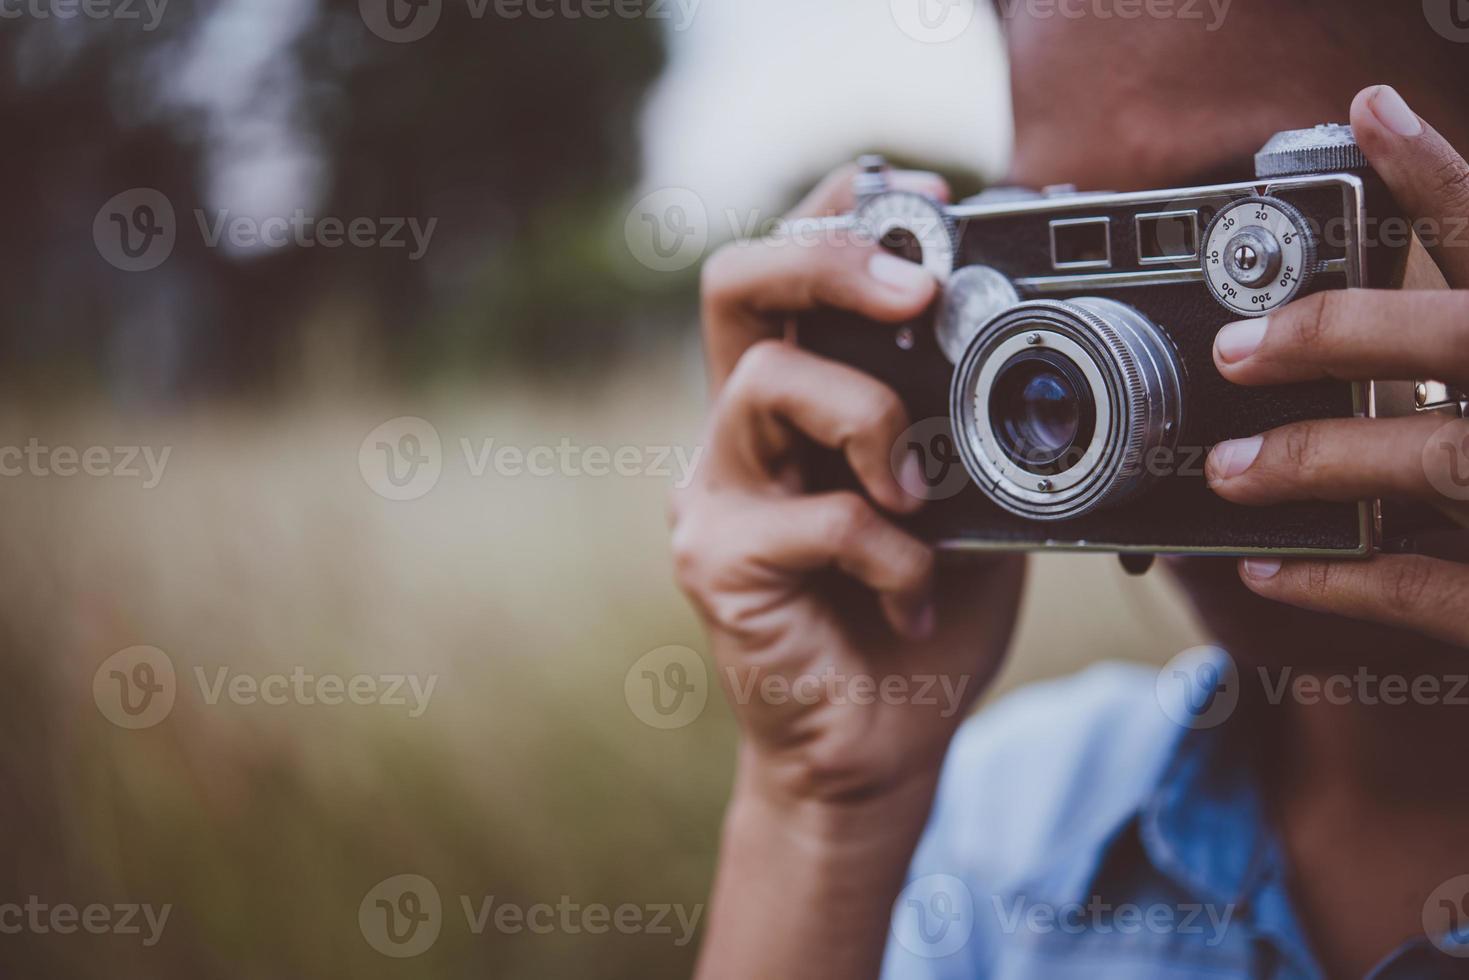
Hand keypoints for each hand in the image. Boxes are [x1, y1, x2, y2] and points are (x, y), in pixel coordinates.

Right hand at [672, 165, 1025, 809]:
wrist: (875, 745)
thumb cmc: (920, 615)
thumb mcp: (966, 499)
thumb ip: (968, 427)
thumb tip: (1038, 346)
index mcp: (798, 402)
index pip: (788, 272)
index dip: (839, 213)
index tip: (926, 197)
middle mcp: (741, 432)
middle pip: (736, 286)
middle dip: (828, 259)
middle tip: (914, 288)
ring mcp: (717, 493)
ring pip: (766, 386)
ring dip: (868, 419)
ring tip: (916, 490)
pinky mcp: (716, 562)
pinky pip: (813, 518)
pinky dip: (888, 552)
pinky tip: (913, 598)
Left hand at [1204, 85, 1468, 648]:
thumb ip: (1467, 326)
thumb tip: (1446, 311)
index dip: (1438, 175)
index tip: (1368, 113)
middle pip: (1458, 342)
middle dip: (1336, 336)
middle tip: (1237, 348)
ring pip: (1433, 459)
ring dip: (1317, 459)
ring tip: (1229, 470)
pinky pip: (1431, 588)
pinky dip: (1343, 582)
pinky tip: (1272, 570)